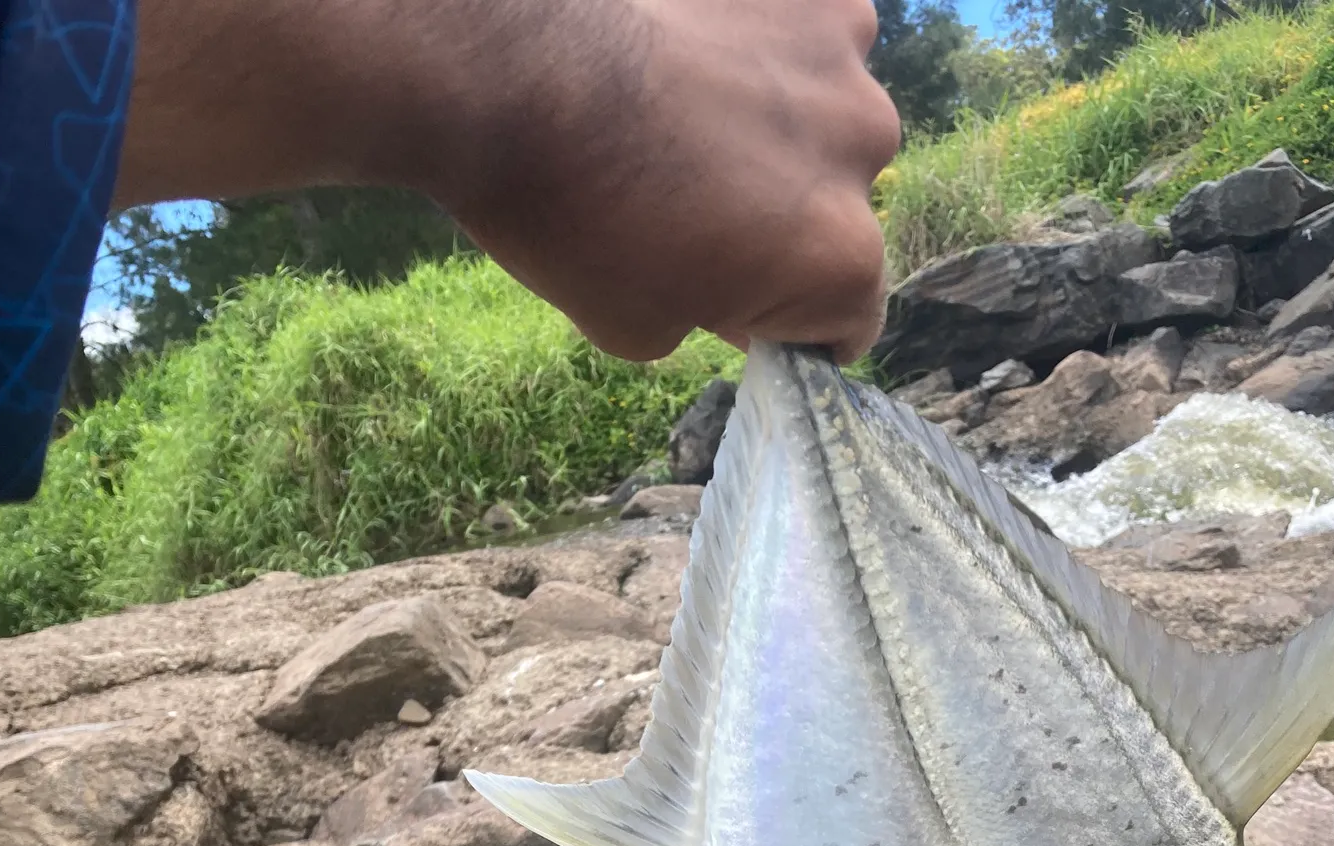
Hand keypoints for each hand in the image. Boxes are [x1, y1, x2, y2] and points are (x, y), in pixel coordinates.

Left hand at [115, 0, 900, 364]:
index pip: (853, 323)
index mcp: (827, 259)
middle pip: (842, 199)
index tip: (749, 313)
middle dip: (776, 206)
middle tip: (684, 191)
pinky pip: (801, 6)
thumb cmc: (537, 201)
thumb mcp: (610, 317)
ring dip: (770, 106)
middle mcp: (862, 151)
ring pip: (826, 95)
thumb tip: (694, 296)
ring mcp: (837, 43)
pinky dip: (754, 21)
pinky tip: (676, 27)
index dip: (797, 326)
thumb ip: (682, 316)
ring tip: (667, 97)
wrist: (471, 29)